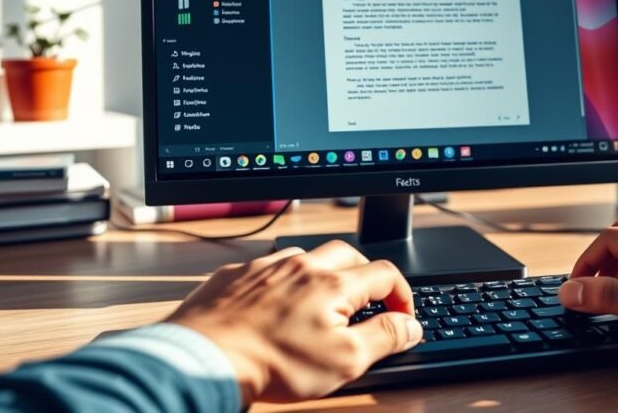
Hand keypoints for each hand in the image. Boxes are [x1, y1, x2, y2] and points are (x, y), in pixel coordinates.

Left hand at [165, 241, 422, 404]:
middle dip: (366, 276)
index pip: (385, 274)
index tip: (402, 315)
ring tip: (320, 303)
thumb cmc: (272, 363)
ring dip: (322, 273)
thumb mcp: (346, 360)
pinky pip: (268, 267)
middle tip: (367, 303)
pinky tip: (276, 304)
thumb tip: (410, 325)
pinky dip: (282, 280)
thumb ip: (385, 337)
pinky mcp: (236, 275)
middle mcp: (302, 265)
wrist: (207, 358)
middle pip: (348, 255)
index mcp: (334, 284)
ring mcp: (266, 267)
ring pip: (306, 256)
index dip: (402, 294)